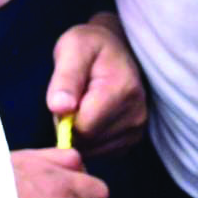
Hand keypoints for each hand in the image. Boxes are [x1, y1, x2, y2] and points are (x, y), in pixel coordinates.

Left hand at [48, 14, 148, 155]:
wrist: (115, 47)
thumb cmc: (90, 45)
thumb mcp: (72, 48)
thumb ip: (65, 78)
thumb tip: (60, 108)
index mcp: (122, 90)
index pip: (83, 128)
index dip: (65, 117)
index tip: (66, 95)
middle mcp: (136, 114)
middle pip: (88, 141)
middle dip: (72, 126)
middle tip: (73, 98)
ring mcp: (137, 128)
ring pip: (93, 149)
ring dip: (80, 133)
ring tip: (83, 104)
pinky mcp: (133, 138)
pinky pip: (101, 152)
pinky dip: (90, 139)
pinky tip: (92, 116)